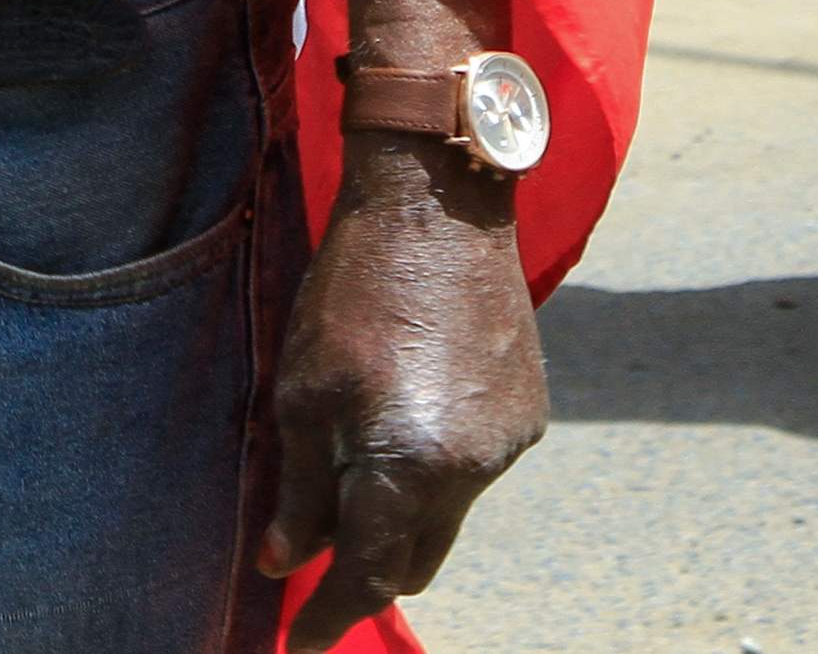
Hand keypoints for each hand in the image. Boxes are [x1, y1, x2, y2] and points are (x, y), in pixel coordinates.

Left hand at [263, 135, 546, 641]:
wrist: (438, 206)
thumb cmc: (353, 291)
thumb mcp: (302, 390)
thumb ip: (300, 488)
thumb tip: (288, 562)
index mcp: (409, 465)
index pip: (369, 575)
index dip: (330, 616)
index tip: (299, 643)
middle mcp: (470, 469)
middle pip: (414, 559)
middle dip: (366, 568)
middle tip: (316, 551)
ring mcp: (508, 444)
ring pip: (446, 515)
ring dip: (402, 509)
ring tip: (358, 451)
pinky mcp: (529, 416)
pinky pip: (475, 470)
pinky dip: (436, 467)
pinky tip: (406, 411)